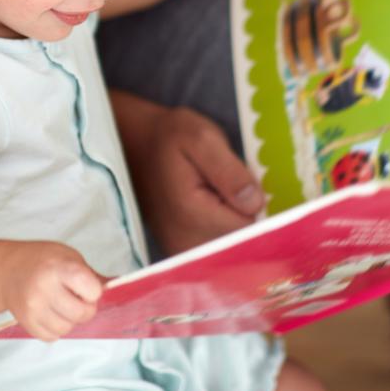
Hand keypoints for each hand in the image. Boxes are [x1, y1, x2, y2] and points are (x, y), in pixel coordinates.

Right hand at [0, 242, 102, 341]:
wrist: (6, 269)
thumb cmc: (43, 260)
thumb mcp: (69, 257)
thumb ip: (92, 276)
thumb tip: (121, 287)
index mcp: (59, 267)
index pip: (92, 290)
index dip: (93, 291)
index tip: (86, 286)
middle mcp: (44, 288)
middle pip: (81, 314)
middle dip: (86, 309)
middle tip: (78, 299)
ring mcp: (33, 308)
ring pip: (67, 329)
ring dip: (70, 320)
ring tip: (63, 305)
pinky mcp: (26, 323)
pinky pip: (52, 337)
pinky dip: (56, 328)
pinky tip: (51, 312)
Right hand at [126, 105, 262, 254]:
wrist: (133, 146)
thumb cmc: (169, 138)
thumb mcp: (202, 138)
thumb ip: (230, 171)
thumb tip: (256, 203)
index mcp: (192, 214)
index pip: (248, 225)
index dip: (252, 201)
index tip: (240, 180)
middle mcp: (184, 242)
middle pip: (240, 239)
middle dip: (242, 212)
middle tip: (225, 183)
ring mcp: (180, 252)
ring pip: (230, 245)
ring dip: (231, 220)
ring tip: (215, 192)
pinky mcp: (180, 253)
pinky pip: (216, 247)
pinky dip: (220, 228)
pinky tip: (209, 205)